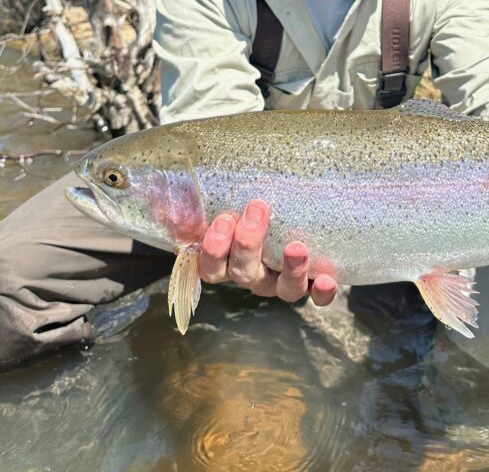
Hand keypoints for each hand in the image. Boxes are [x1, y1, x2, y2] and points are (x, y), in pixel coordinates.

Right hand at [197, 200, 337, 305]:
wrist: (293, 221)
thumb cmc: (246, 213)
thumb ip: (190, 202)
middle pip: (245, 273)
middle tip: (257, 209)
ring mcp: (282, 283)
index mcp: (228, 262)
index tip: (223, 220)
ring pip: (283, 289)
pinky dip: (322, 292)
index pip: (212, 267)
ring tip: (296, 248)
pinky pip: (316, 296)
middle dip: (248, 243)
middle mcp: (255, 276)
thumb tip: (160, 193)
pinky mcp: (312, 284)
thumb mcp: (221, 203)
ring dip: (289, 270)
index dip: (214, 249)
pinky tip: (328, 279)